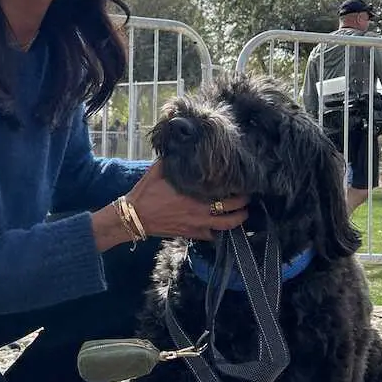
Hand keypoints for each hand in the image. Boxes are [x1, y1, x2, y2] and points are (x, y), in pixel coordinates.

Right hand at [126, 161, 248, 240]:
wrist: (134, 216)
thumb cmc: (146, 192)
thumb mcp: (158, 169)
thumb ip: (173, 158)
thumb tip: (181, 144)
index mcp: (195, 193)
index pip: (224, 190)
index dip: (237, 187)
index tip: (242, 180)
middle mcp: (200, 210)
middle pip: (233, 209)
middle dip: (244, 203)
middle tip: (247, 197)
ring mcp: (197, 224)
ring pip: (227, 226)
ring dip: (238, 220)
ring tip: (243, 214)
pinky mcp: (191, 234)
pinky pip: (212, 237)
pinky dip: (220, 233)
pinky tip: (222, 227)